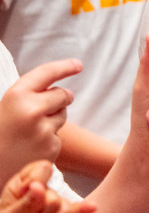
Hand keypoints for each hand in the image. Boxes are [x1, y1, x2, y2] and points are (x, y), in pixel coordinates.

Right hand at [0, 60, 80, 183]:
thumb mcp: (4, 107)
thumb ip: (26, 95)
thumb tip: (57, 88)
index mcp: (16, 96)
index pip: (47, 73)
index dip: (64, 67)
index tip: (78, 64)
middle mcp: (32, 110)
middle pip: (63, 94)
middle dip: (61, 97)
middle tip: (50, 105)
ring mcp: (43, 130)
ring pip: (63, 114)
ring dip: (53, 118)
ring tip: (29, 130)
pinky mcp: (51, 147)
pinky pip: (58, 135)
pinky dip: (49, 138)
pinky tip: (30, 147)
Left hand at [0, 162, 94, 212]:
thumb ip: (25, 204)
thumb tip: (38, 186)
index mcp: (25, 186)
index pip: (41, 169)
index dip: (34, 182)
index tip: (23, 197)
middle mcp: (45, 194)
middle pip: (53, 195)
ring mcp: (58, 209)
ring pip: (63, 209)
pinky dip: (84, 210)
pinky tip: (91, 207)